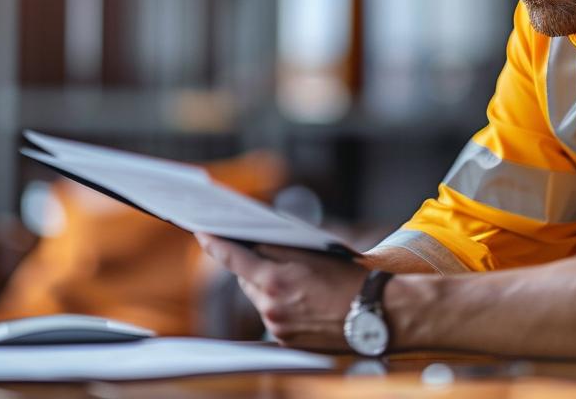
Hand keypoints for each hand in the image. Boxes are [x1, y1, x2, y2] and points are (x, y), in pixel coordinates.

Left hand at [195, 233, 368, 350]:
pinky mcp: (287, 341)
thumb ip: (278, 248)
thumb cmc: (348, 279)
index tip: (201, 234)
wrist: (374, 314)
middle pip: (246, 280)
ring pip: (259, 299)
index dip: (215, 245)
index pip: (234, 259)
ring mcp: (277, 328)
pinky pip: (273, 317)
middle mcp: (271, 308)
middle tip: (264, 252)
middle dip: (252, 266)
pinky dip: (280, 305)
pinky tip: (302, 299)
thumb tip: (253, 242)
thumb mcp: (312, 253)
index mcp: (275, 281)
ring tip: (296, 279)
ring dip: (268, 286)